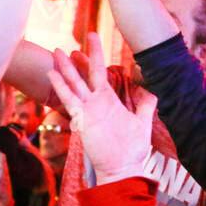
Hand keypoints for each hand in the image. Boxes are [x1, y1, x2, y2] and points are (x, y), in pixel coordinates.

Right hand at [47, 32, 155, 183]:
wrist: (122, 168)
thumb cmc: (131, 149)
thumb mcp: (142, 122)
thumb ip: (146, 105)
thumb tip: (153, 91)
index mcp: (109, 100)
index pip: (101, 72)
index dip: (97, 56)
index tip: (93, 39)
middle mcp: (96, 102)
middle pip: (86, 73)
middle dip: (82, 55)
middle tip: (76, 37)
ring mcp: (88, 110)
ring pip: (74, 83)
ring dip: (65, 68)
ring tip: (56, 51)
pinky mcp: (82, 119)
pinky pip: (69, 100)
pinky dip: (61, 87)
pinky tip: (52, 74)